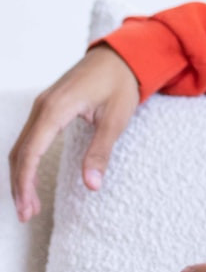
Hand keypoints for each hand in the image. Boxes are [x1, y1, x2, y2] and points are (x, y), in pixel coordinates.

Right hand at [9, 45, 140, 220]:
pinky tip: (31, 179)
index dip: (26, 182)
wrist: (120, 56)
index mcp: (56, 108)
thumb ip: (101, 152)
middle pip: (20, 152)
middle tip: (25, 214)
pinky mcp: (46, 107)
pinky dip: (26, 161)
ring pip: (20, 146)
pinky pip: (28, 137)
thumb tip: (91, 185)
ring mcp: (41, 105)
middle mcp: (42, 106)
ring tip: (28, 205)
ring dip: (20, 176)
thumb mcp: (115, 119)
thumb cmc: (120, 84)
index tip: (27, 206)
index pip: (31, 151)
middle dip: (19, 185)